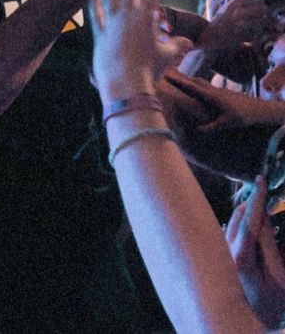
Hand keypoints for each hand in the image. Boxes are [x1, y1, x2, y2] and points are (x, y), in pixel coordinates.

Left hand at [89, 0, 184, 104]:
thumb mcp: (166, 57)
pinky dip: (94, 6)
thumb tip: (189, 43)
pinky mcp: (99, 34)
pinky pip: (96, 16)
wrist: (125, 85)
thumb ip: (176, 46)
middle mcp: (128, 15)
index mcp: (146, 18)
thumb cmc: (149, 70)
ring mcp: (112, 23)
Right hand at [198, 0, 267, 49]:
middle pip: (258, 9)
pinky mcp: (241, 37)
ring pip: (258, 22)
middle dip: (263, 8)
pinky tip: (253, 33)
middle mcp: (237, 16)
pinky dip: (254, 34)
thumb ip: (219, 4)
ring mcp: (240, 27)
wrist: (205, 38)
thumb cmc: (210, 24)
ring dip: (261, 21)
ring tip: (262, 20)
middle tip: (264, 8)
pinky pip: (253, 35)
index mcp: (230, 7)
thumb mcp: (215, 11)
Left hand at [226, 175, 284, 328]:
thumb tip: (264, 218)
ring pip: (231, 223)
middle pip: (237, 216)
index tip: (261, 179)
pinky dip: (239, 225)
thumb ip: (269, 245)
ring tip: (256, 204)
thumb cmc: (270, 305)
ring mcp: (221, 255)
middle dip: (250, 202)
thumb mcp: (279, 276)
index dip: (257, 197)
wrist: (245, 327)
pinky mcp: (221, 260)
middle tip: (261, 188)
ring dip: (244, 213)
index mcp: (241, 255)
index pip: (250, 217)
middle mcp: (225, 252)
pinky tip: (245, 224)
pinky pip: (227, 233)